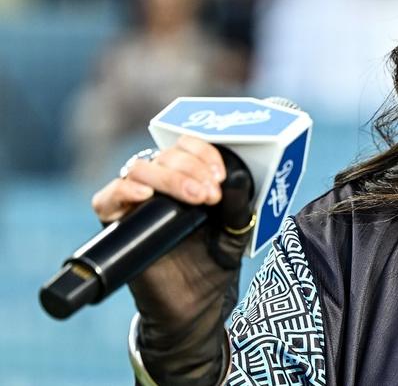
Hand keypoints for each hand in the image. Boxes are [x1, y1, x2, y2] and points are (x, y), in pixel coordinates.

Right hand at [91, 136, 248, 383]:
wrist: (195, 305)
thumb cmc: (213, 262)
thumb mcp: (235, 231)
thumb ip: (238, 205)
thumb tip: (238, 178)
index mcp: (188, 177)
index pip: (187, 145)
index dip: (204, 153)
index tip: (221, 176)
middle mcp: (160, 184)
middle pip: (165, 154)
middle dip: (192, 168)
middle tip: (211, 194)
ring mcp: (137, 202)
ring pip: (139, 167)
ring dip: (169, 177)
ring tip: (195, 198)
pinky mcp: (117, 223)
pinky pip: (106, 197)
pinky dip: (123, 190)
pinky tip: (145, 195)